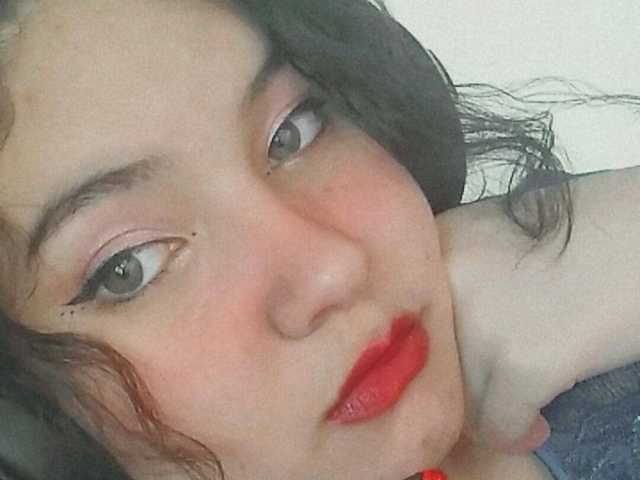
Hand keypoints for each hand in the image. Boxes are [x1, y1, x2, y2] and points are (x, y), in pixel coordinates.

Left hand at [436, 171, 639, 450]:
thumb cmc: (584, 226)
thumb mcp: (496, 233)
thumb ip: (457, 275)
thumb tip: (443, 331)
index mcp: (436, 243)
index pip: (409, 320)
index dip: (434, 349)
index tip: (457, 365)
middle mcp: (443, 280)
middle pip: (430, 359)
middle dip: (458, 383)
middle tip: (491, 391)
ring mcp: (478, 322)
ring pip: (457, 396)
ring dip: (486, 412)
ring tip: (520, 410)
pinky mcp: (520, 362)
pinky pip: (496, 422)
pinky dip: (514, 433)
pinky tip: (535, 426)